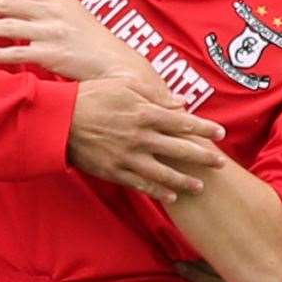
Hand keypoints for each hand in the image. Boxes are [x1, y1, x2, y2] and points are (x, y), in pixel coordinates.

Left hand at [0, 0, 149, 83]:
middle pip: (8, 3)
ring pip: (7, 26)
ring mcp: (53, 32)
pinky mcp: (53, 54)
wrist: (119, 66)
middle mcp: (55, 11)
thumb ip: (50, 13)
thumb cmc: (96, 46)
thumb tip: (23, 14)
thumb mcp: (76, 18)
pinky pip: (16, 52)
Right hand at [67, 76, 225, 203]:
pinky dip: (158, 191)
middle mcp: (141, 136)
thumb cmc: (92, 97)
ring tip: (201, 186)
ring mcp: (129, 157)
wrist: (61, 121)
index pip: (182, 121)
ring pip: (164, 172)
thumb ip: (153, 94)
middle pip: (179, 149)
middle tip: (220, 162)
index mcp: (145, 113)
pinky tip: (172, 196)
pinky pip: (142, 184)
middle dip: (202, 156)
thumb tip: (179, 101)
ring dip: (185, 180)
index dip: (203, 128)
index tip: (221, 133)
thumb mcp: (123, 86)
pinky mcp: (116, 171)